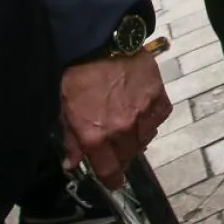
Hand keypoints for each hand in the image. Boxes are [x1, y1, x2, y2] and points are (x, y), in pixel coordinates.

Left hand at [60, 53, 171, 188]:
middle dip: (121, 157)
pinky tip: (143, 113)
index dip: (111, 180)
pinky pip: (160, 118)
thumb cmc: (76, 75)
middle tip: (115, 149)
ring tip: (128, 128)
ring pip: (146, 139)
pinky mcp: (159, 97)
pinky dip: (152, 119)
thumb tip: (73, 165)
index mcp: (96, 137)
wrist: (102, 41)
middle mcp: (123, 130)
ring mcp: (144, 114)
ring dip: (136, 138)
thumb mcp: (63, 109)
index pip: (109, 171)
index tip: (113, 182)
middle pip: (128, 156)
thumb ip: (70, 140)